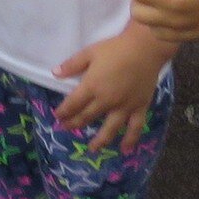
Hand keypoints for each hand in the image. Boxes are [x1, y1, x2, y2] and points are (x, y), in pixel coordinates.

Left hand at [55, 25, 172, 152]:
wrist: (144, 49)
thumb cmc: (115, 49)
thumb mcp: (89, 52)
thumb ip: (72, 65)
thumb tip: (55, 73)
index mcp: (91, 87)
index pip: (73, 104)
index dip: (63, 112)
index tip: (57, 117)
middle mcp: (106, 101)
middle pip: (87, 117)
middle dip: (74, 123)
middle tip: (66, 129)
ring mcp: (124, 107)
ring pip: (109, 128)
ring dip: (99, 140)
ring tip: (92, 149)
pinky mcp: (139, 108)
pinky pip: (134, 128)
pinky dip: (130, 140)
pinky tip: (126, 150)